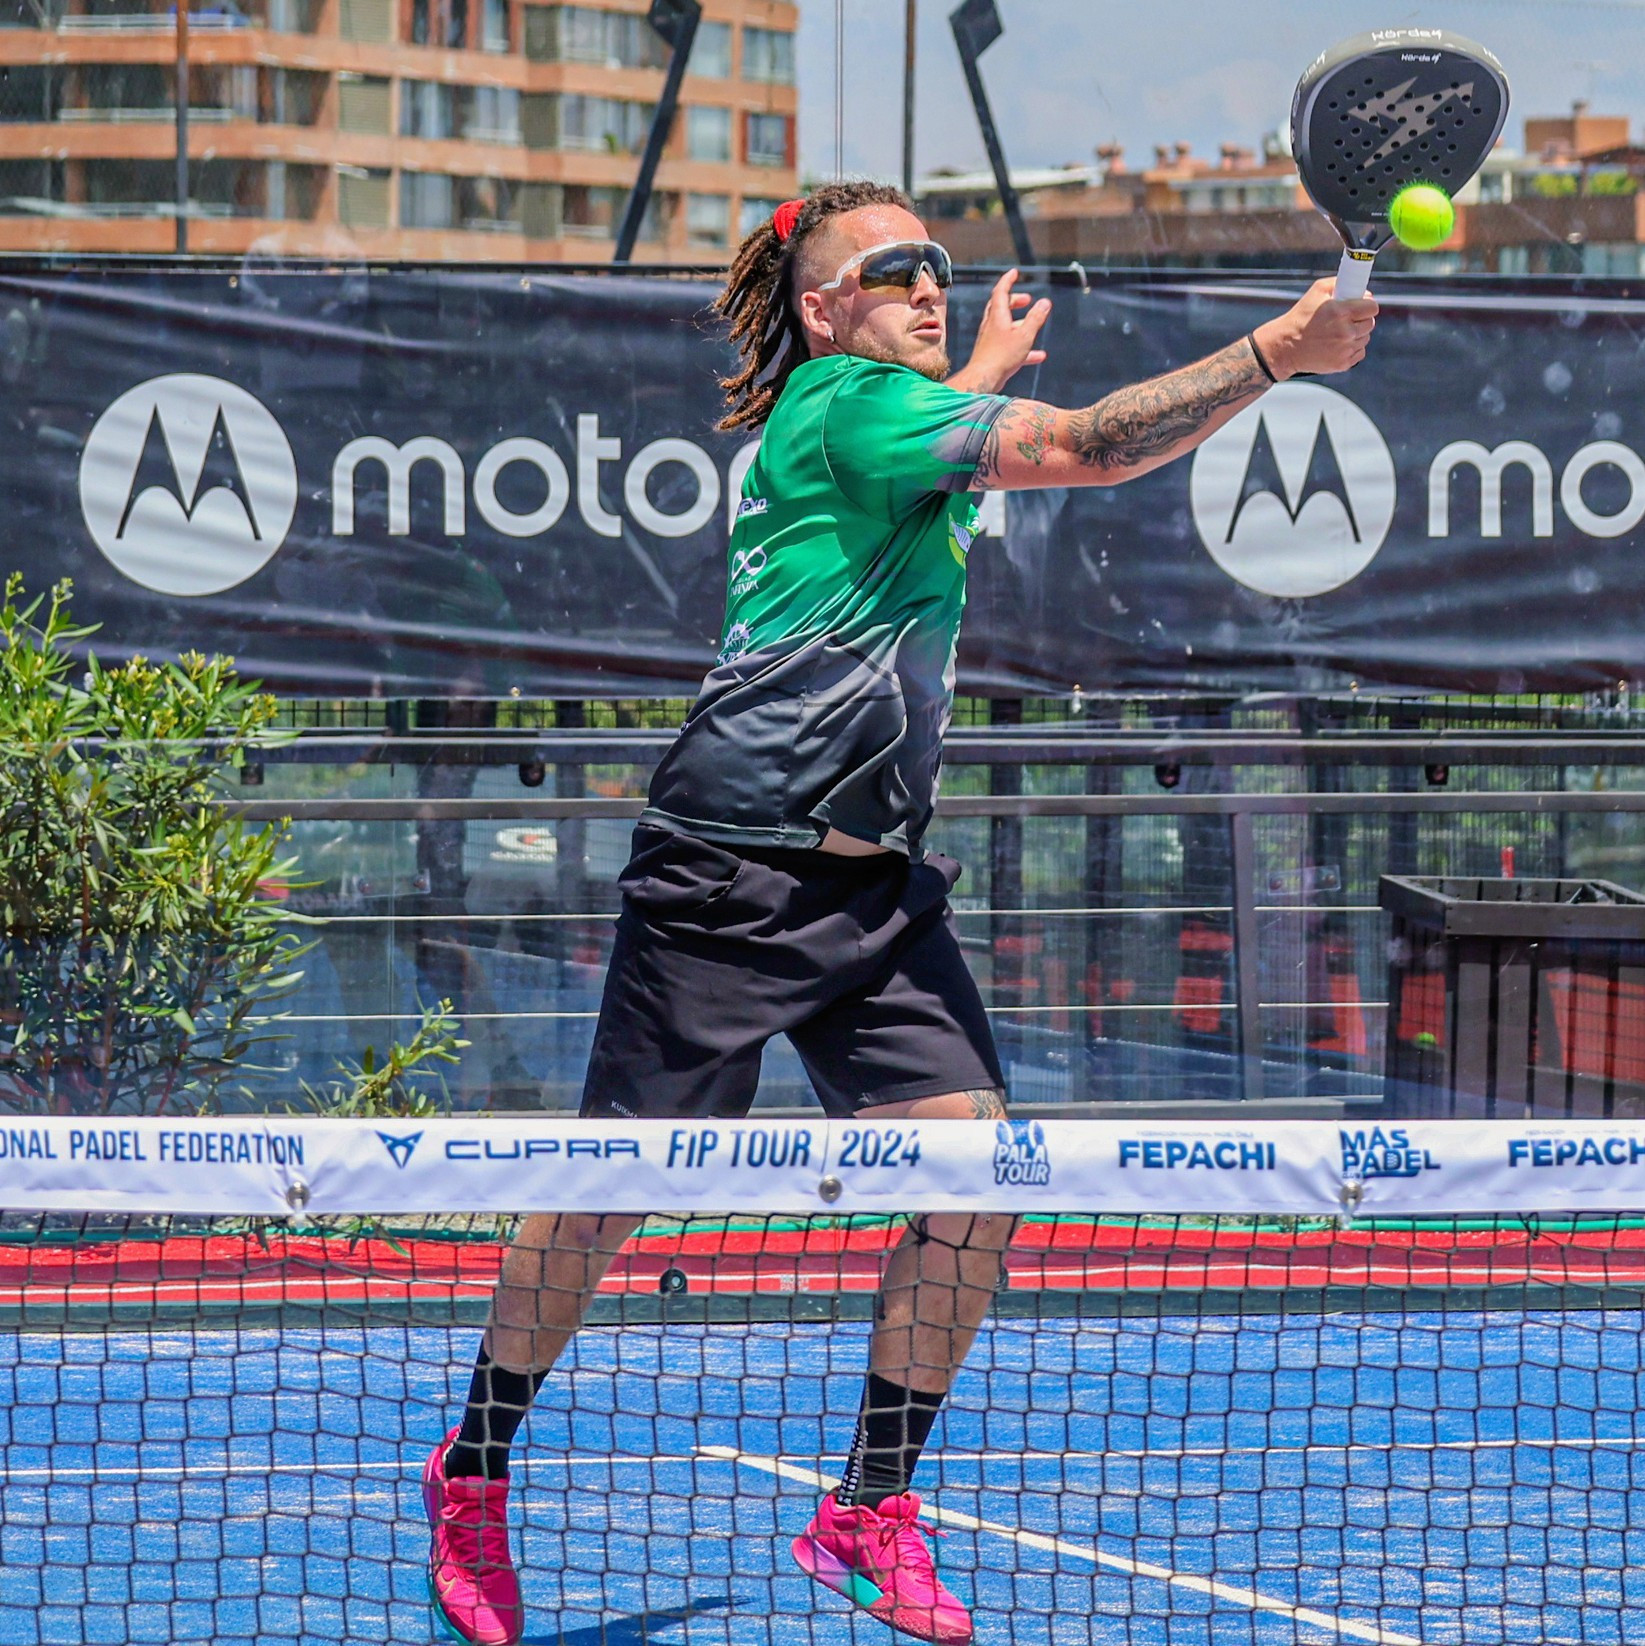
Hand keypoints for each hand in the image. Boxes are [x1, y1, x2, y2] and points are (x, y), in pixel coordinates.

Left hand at [947, 269, 1051, 393]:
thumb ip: (1035, 319)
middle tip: (1027, 300)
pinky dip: (1024, 346)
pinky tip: (1038, 355)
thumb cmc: (1001, 357)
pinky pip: (1010, 346)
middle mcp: (991, 326)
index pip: (1000, 291)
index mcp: (997, 316)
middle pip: (1001, 307)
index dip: (1008, 280)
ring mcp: (991, 340)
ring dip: (1020, 323)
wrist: (983, 380)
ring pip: (1006, 326)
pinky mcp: (994, 354)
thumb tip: (1045, 303)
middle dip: (1014, 300)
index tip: (1014, 273)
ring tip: (1033, 324)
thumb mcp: (1024, 335)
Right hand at [1254, 277, 1376, 378]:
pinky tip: (1339, 345)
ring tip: (1340, 333)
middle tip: (1348, 320)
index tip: (1361, 307)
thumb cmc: (1299, 318)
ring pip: (1365, 338)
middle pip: (1370, 324)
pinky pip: (1359, 353)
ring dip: (1357, 335)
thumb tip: (1361, 290)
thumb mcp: (1316, 291)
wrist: (1285, 347)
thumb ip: (1339, 283)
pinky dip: (1353, 349)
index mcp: (1341, 312)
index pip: (1372, 308)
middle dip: (1361, 320)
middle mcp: (1346, 332)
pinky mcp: (1342, 364)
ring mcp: (1345, 350)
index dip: (1367, 306)